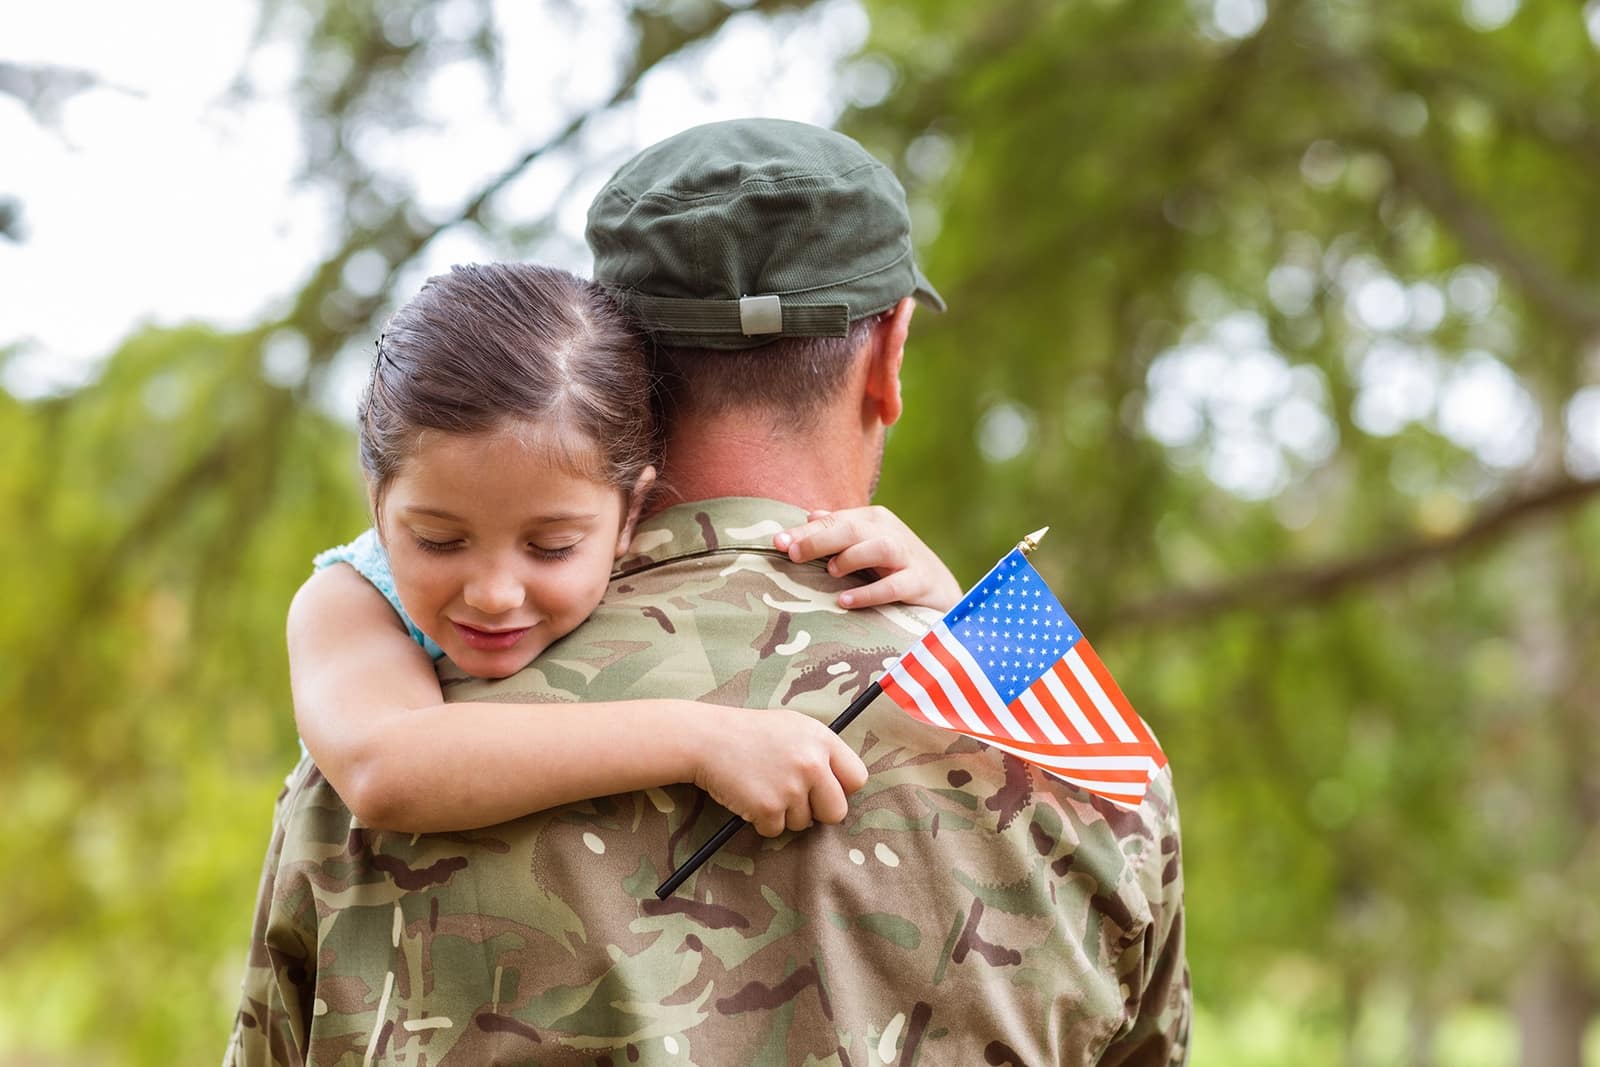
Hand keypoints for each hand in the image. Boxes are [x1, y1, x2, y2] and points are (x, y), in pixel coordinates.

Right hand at [692, 707, 868, 836]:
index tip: (825, 790)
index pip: (857, 778)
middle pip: (836, 811)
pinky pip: (775, 830)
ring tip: (764, 788)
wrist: (706, 738)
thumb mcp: (793, 727)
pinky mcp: (768, 808)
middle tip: (794, 799)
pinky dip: (761, 821)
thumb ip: (821, 750)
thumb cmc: (750, 733)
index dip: (841, 789)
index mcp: (822, 739)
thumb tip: (842, 783)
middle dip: (817, 812)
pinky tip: (749, 797)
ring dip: (784, 815)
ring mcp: (791, 787)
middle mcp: (812, 763)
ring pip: (803, 824)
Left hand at [774, 505, 962, 611]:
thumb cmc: (893, 566)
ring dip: (851, 557)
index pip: (834, 520)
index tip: (776, 542)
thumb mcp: (865, 545)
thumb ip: (839, 532)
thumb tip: (809, 516)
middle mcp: (890, 532)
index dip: (804, 532)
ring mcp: (908, 557)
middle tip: (792, 554)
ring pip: (878, 548)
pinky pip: (895, 586)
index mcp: (873, 520)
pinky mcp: (920, 583)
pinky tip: (846, 601)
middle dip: (820, 540)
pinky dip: (870, 592)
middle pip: (852, 529)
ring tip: (831, 572)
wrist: (942, 590)